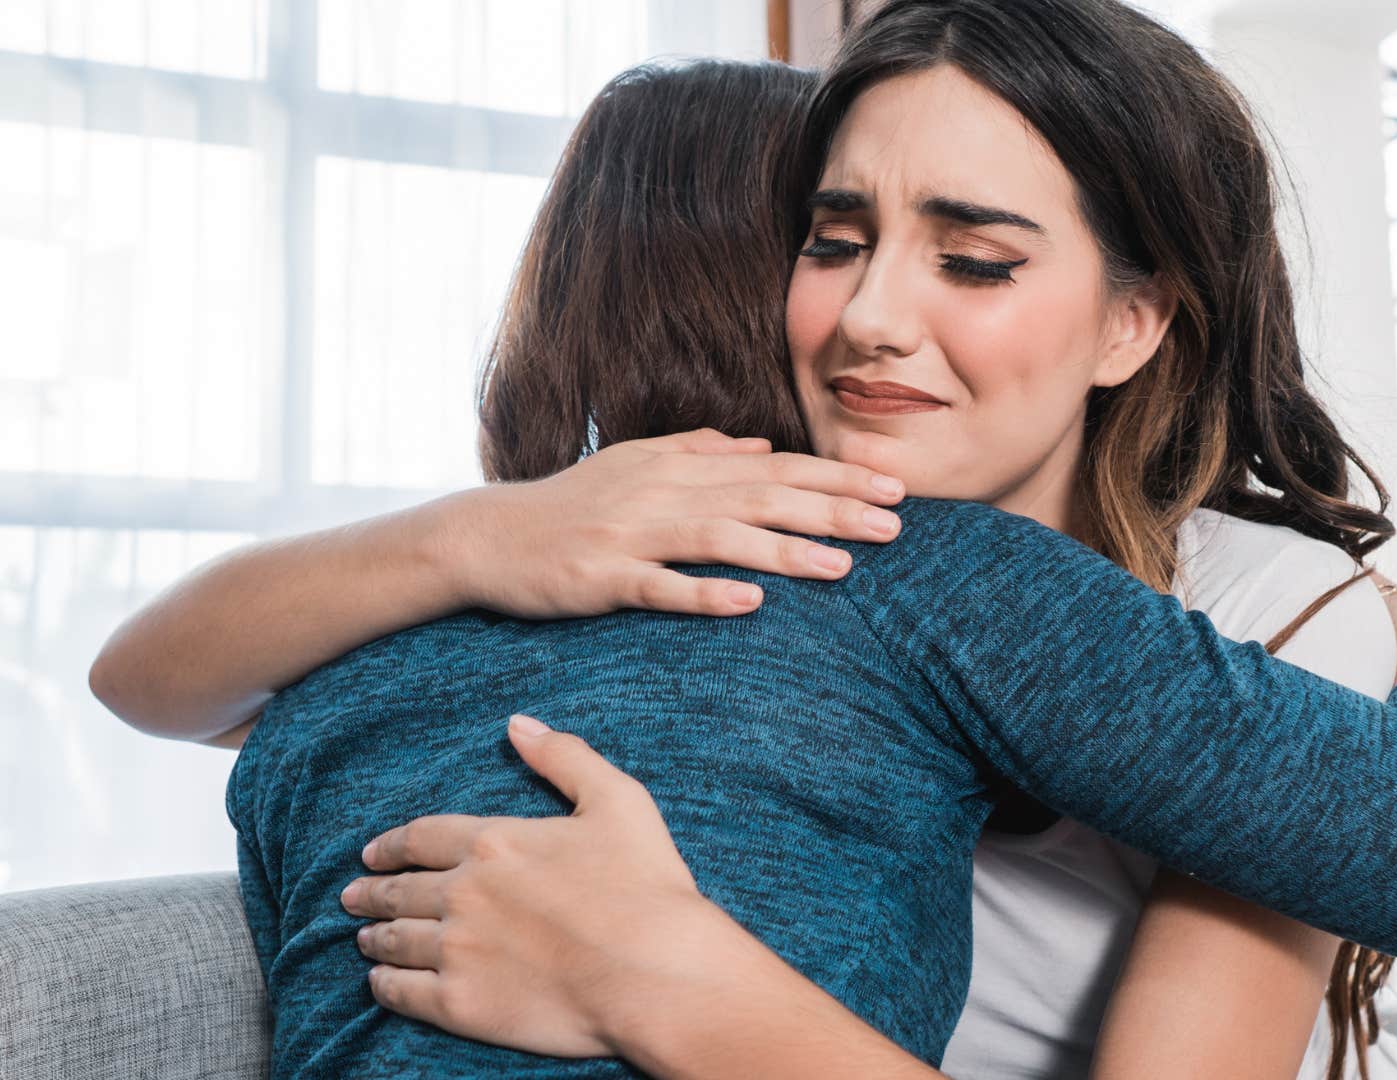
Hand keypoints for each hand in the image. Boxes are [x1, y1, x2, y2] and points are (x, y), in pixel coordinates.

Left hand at [340, 715, 724, 1064]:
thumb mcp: (618, 800)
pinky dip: (385, 984)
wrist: (654, 972)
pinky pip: (403, 992)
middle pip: (400, 889)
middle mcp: (463, 893)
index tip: (372, 852)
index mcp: (494, 843)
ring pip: (396, 940)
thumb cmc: (645, 886)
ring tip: (363, 938)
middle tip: (352, 895)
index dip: (391, 843)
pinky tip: (379, 981)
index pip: (422, 837)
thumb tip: (518, 724)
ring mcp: (457, 950)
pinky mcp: (460, 1004)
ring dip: (375, 936)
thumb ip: (564, 758)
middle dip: (372, 890)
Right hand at [434, 429, 906, 618]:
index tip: (893, 488)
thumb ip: (701, 450)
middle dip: (833, 509)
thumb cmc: (570, 504)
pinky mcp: (602, 578)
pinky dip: (705, 592)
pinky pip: (660, 587)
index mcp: (679, 464)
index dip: (837, 476)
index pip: (775, 467)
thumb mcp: (637, 463)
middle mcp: (662, 491)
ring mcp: (632, 534)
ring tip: (844, 566)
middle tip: (895, 524)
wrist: (487, 536)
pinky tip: (750, 602)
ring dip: (784, 549)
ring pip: (721, 537)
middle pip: (762, 497)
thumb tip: (762, 447)